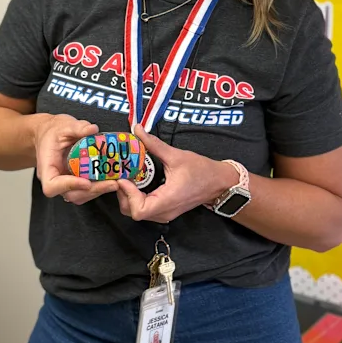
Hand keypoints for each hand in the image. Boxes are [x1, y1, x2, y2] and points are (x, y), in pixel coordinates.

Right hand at [33, 114, 117, 203]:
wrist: (49, 133)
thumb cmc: (53, 131)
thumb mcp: (64, 126)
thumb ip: (78, 127)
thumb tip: (93, 129)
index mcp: (47, 167)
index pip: (52, 186)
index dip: (69, 186)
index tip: (86, 181)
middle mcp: (56, 179)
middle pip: (71, 194)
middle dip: (93, 190)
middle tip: (112, 183)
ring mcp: (66, 182)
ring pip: (80, 195)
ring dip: (98, 190)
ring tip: (116, 182)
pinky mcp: (76, 180)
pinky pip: (86, 190)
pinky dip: (99, 186)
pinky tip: (112, 179)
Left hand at [116, 125, 237, 222]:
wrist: (219, 182)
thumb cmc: (201, 170)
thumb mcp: (176, 155)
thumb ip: (154, 144)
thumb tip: (137, 129)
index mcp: (167, 200)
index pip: (139, 210)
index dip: (128, 195)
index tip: (125, 177)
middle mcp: (164, 212)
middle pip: (133, 212)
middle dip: (124, 195)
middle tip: (122, 175)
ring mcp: (165, 214)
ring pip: (137, 212)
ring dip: (129, 197)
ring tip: (128, 177)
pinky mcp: (165, 211)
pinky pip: (145, 209)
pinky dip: (136, 198)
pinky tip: (137, 182)